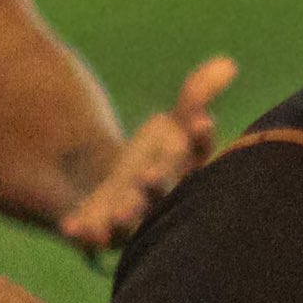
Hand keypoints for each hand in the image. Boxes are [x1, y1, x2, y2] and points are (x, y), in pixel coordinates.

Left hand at [60, 56, 237, 252]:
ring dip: (127, 217)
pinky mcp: (91, 229)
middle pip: (162, 197)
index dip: (199, 141)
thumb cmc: (147, 160)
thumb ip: (196, 99)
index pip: (196, 161)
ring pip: (129, 225)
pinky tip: (73, 227)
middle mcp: (157, 204)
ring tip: (122, 208)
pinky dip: (83, 235)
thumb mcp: (170, 127)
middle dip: (158, 186)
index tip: (200, 120)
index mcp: (181, 179)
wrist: (101, 195)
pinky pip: (88, 239)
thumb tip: (229, 63)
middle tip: (150, 173)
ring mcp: (124, 220)